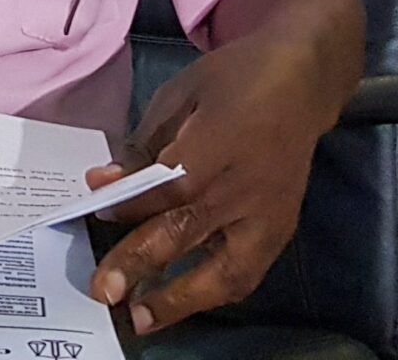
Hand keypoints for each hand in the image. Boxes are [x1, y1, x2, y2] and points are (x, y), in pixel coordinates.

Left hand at [86, 37, 334, 334]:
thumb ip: (146, 143)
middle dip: (142, 263)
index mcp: (219, 141)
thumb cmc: (236, 79)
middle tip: (104, 289)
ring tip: (143, 318)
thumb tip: (106, 183)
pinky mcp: (282, 228)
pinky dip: (213, 291)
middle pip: (189, 231)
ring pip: (227, 270)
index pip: (169, 185)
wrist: (303, 80)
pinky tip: (183, 300)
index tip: (94, 209)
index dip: (128, 203)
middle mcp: (246, 185)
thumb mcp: (183, 93)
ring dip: (183, 299)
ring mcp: (269, 212)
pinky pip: (247, 272)